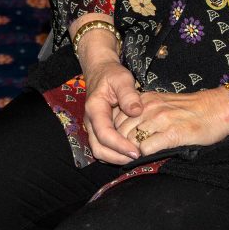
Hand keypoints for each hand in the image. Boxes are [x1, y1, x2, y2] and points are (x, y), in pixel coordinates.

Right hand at [76, 25, 143, 163]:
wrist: (101, 71)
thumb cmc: (111, 74)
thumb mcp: (122, 78)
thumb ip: (128, 94)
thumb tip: (136, 112)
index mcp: (95, 109)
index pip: (104, 134)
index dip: (119, 145)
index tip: (136, 151)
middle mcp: (91, 121)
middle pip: (99, 149)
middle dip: (117, 158)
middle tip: (137, 158)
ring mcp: (93, 127)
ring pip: (100, 151)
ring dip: (116, 158)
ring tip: (135, 157)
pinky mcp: (99, 130)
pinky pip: (104, 147)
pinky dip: (115, 153)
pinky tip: (130, 150)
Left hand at [114, 87, 228, 156]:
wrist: (216, 109)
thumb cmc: (190, 109)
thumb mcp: (162, 103)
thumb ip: (145, 112)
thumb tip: (127, 130)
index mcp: (146, 100)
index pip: (117, 117)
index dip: (114, 133)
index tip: (118, 144)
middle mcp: (150, 107)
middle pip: (120, 130)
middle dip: (119, 145)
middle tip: (123, 156)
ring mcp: (160, 120)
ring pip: (130, 140)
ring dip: (129, 152)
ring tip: (134, 159)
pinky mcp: (172, 134)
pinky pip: (147, 148)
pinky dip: (144, 155)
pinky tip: (148, 158)